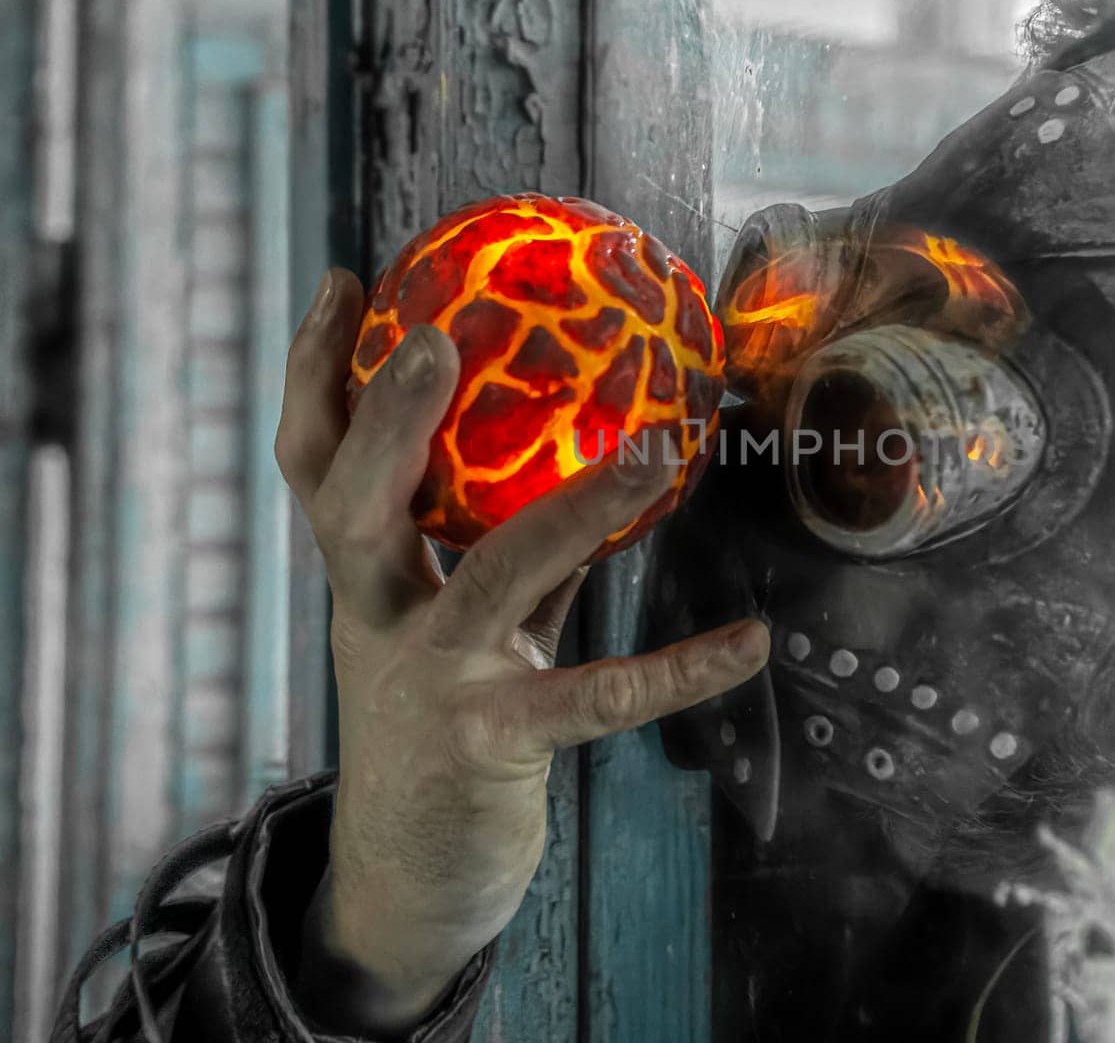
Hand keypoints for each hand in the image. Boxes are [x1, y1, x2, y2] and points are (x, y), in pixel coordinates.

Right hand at [273, 269, 768, 1034]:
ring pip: (492, 579)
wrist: (408, 876)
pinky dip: (682, 667)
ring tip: (651, 448)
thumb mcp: (455, 623)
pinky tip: (754, 640)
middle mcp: (378, 622)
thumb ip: (499, 544)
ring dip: (572, 509)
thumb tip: (593, 447)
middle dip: (387, 423)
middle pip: (355, 510)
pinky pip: (600, 695)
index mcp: (364, 580)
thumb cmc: (444, 718)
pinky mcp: (493, 746)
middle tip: (431, 338)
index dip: (316, 373)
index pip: (317, 464)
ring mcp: (430, 684)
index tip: (348, 281)